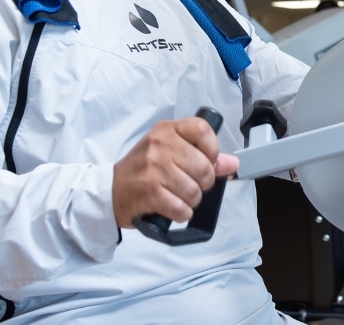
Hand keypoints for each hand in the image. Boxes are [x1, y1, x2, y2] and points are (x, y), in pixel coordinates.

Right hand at [112, 116, 239, 228]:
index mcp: (167, 130)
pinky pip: (183, 209)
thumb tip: (233, 164)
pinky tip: (172, 208)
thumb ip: (203, 156)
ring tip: (179, 197)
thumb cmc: (143, 170)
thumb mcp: (170, 153)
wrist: (111, 190)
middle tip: (191, 185)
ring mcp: (154, 169)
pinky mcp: (149, 193)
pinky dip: (182, 213)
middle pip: (204, 167)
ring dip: (192, 201)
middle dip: (204, 183)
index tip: (207, 161)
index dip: (212, 150)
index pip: (202, 129)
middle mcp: (160, 145)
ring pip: (195, 191)